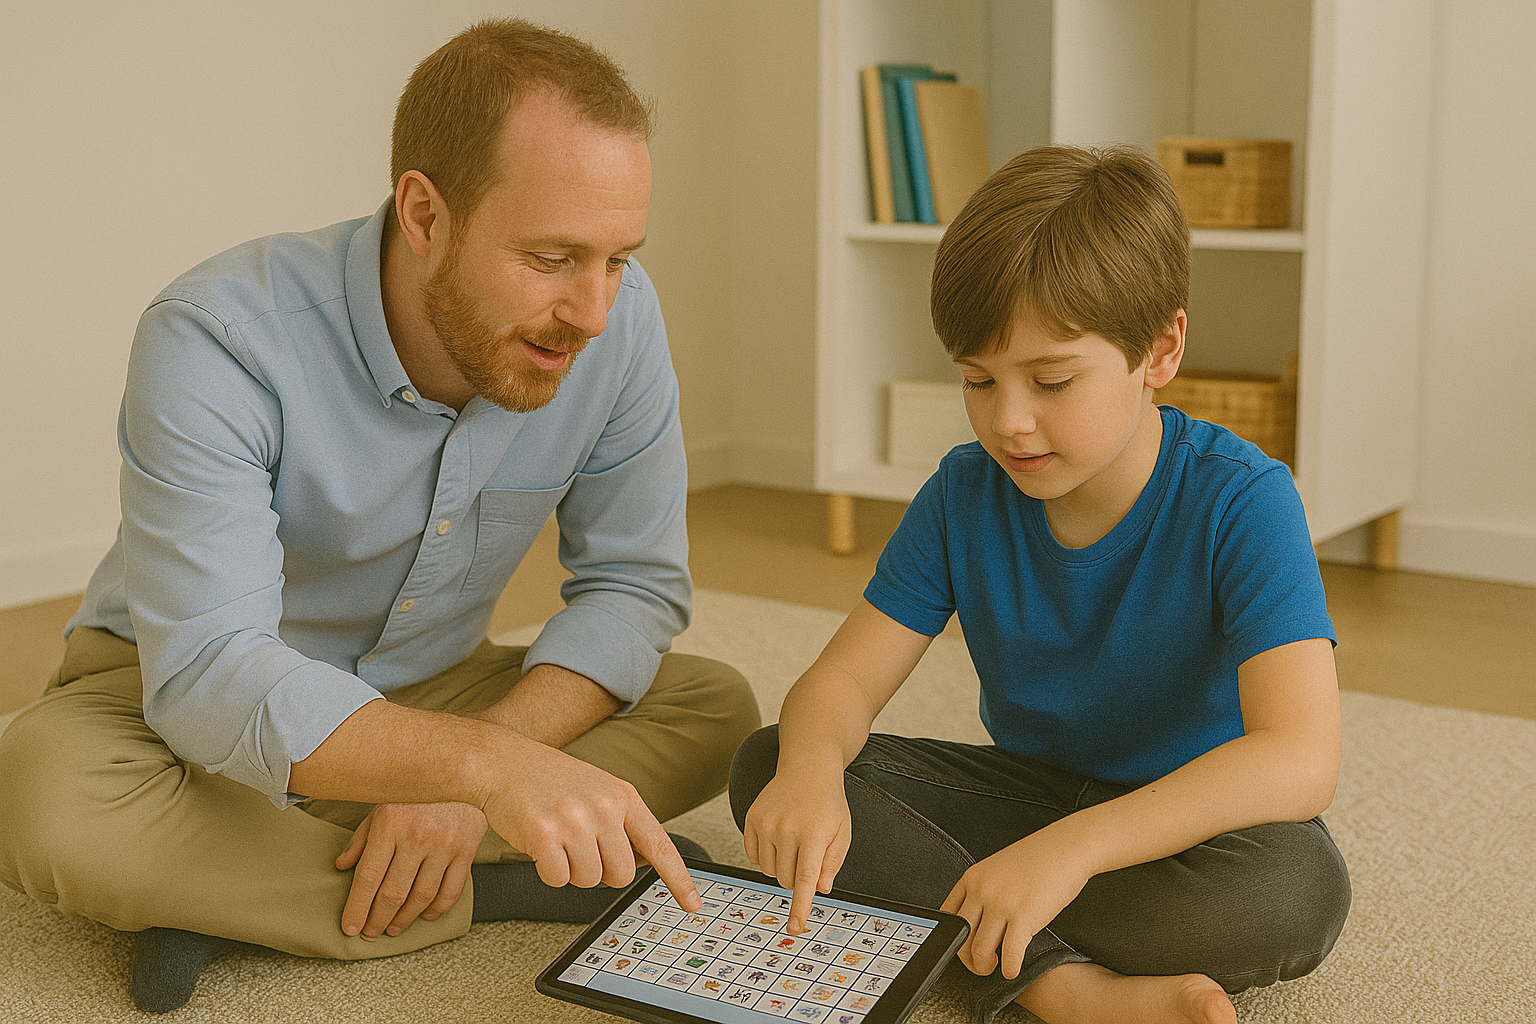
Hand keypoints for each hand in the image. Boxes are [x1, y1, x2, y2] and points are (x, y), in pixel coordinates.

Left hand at [336, 801, 486, 938]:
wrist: (465, 770)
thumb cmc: (417, 790)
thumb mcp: (382, 804)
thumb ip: (362, 837)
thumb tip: (342, 866)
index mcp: (390, 824)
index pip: (368, 877)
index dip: (356, 907)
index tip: (350, 927)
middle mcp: (417, 836)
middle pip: (393, 893)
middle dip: (377, 920)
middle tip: (370, 932)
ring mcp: (445, 844)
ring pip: (421, 897)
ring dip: (404, 920)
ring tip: (393, 929)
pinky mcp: (467, 849)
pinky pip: (451, 890)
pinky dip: (436, 909)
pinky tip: (424, 915)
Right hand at [478, 739, 701, 911]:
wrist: (504, 762)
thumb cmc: (552, 779)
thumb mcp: (600, 788)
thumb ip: (624, 822)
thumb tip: (643, 861)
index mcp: (623, 796)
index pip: (658, 844)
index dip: (678, 879)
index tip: (693, 905)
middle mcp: (604, 808)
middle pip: (620, 875)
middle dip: (601, 871)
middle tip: (580, 847)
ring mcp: (574, 821)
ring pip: (588, 880)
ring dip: (571, 870)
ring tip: (558, 838)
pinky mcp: (544, 836)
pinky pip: (557, 880)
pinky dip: (547, 871)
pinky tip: (541, 844)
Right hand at [742, 771, 851, 933]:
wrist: (807, 768)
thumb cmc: (828, 803)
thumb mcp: (842, 832)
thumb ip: (832, 863)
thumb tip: (819, 889)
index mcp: (814, 833)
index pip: (805, 879)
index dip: (800, 906)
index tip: (794, 928)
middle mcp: (786, 828)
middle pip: (786, 879)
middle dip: (798, 878)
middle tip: (808, 855)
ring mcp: (765, 823)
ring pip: (770, 871)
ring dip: (782, 867)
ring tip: (794, 843)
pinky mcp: (751, 819)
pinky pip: (753, 857)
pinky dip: (766, 857)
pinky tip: (778, 839)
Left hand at [940, 830, 1094, 978]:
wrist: (1066, 847)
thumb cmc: (1037, 859)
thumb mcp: (997, 869)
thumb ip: (984, 890)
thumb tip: (978, 922)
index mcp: (972, 878)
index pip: (947, 916)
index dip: (952, 938)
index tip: (963, 949)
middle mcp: (982, 890)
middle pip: (961, 937)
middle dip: (968, 959)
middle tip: (980, 964)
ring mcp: (1001, 903)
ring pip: (980, 950)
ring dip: (985, 967)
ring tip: (996, 966)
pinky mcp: (1024, 916)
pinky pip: (1010, 954)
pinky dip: (1010, 969)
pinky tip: (1013, 970)